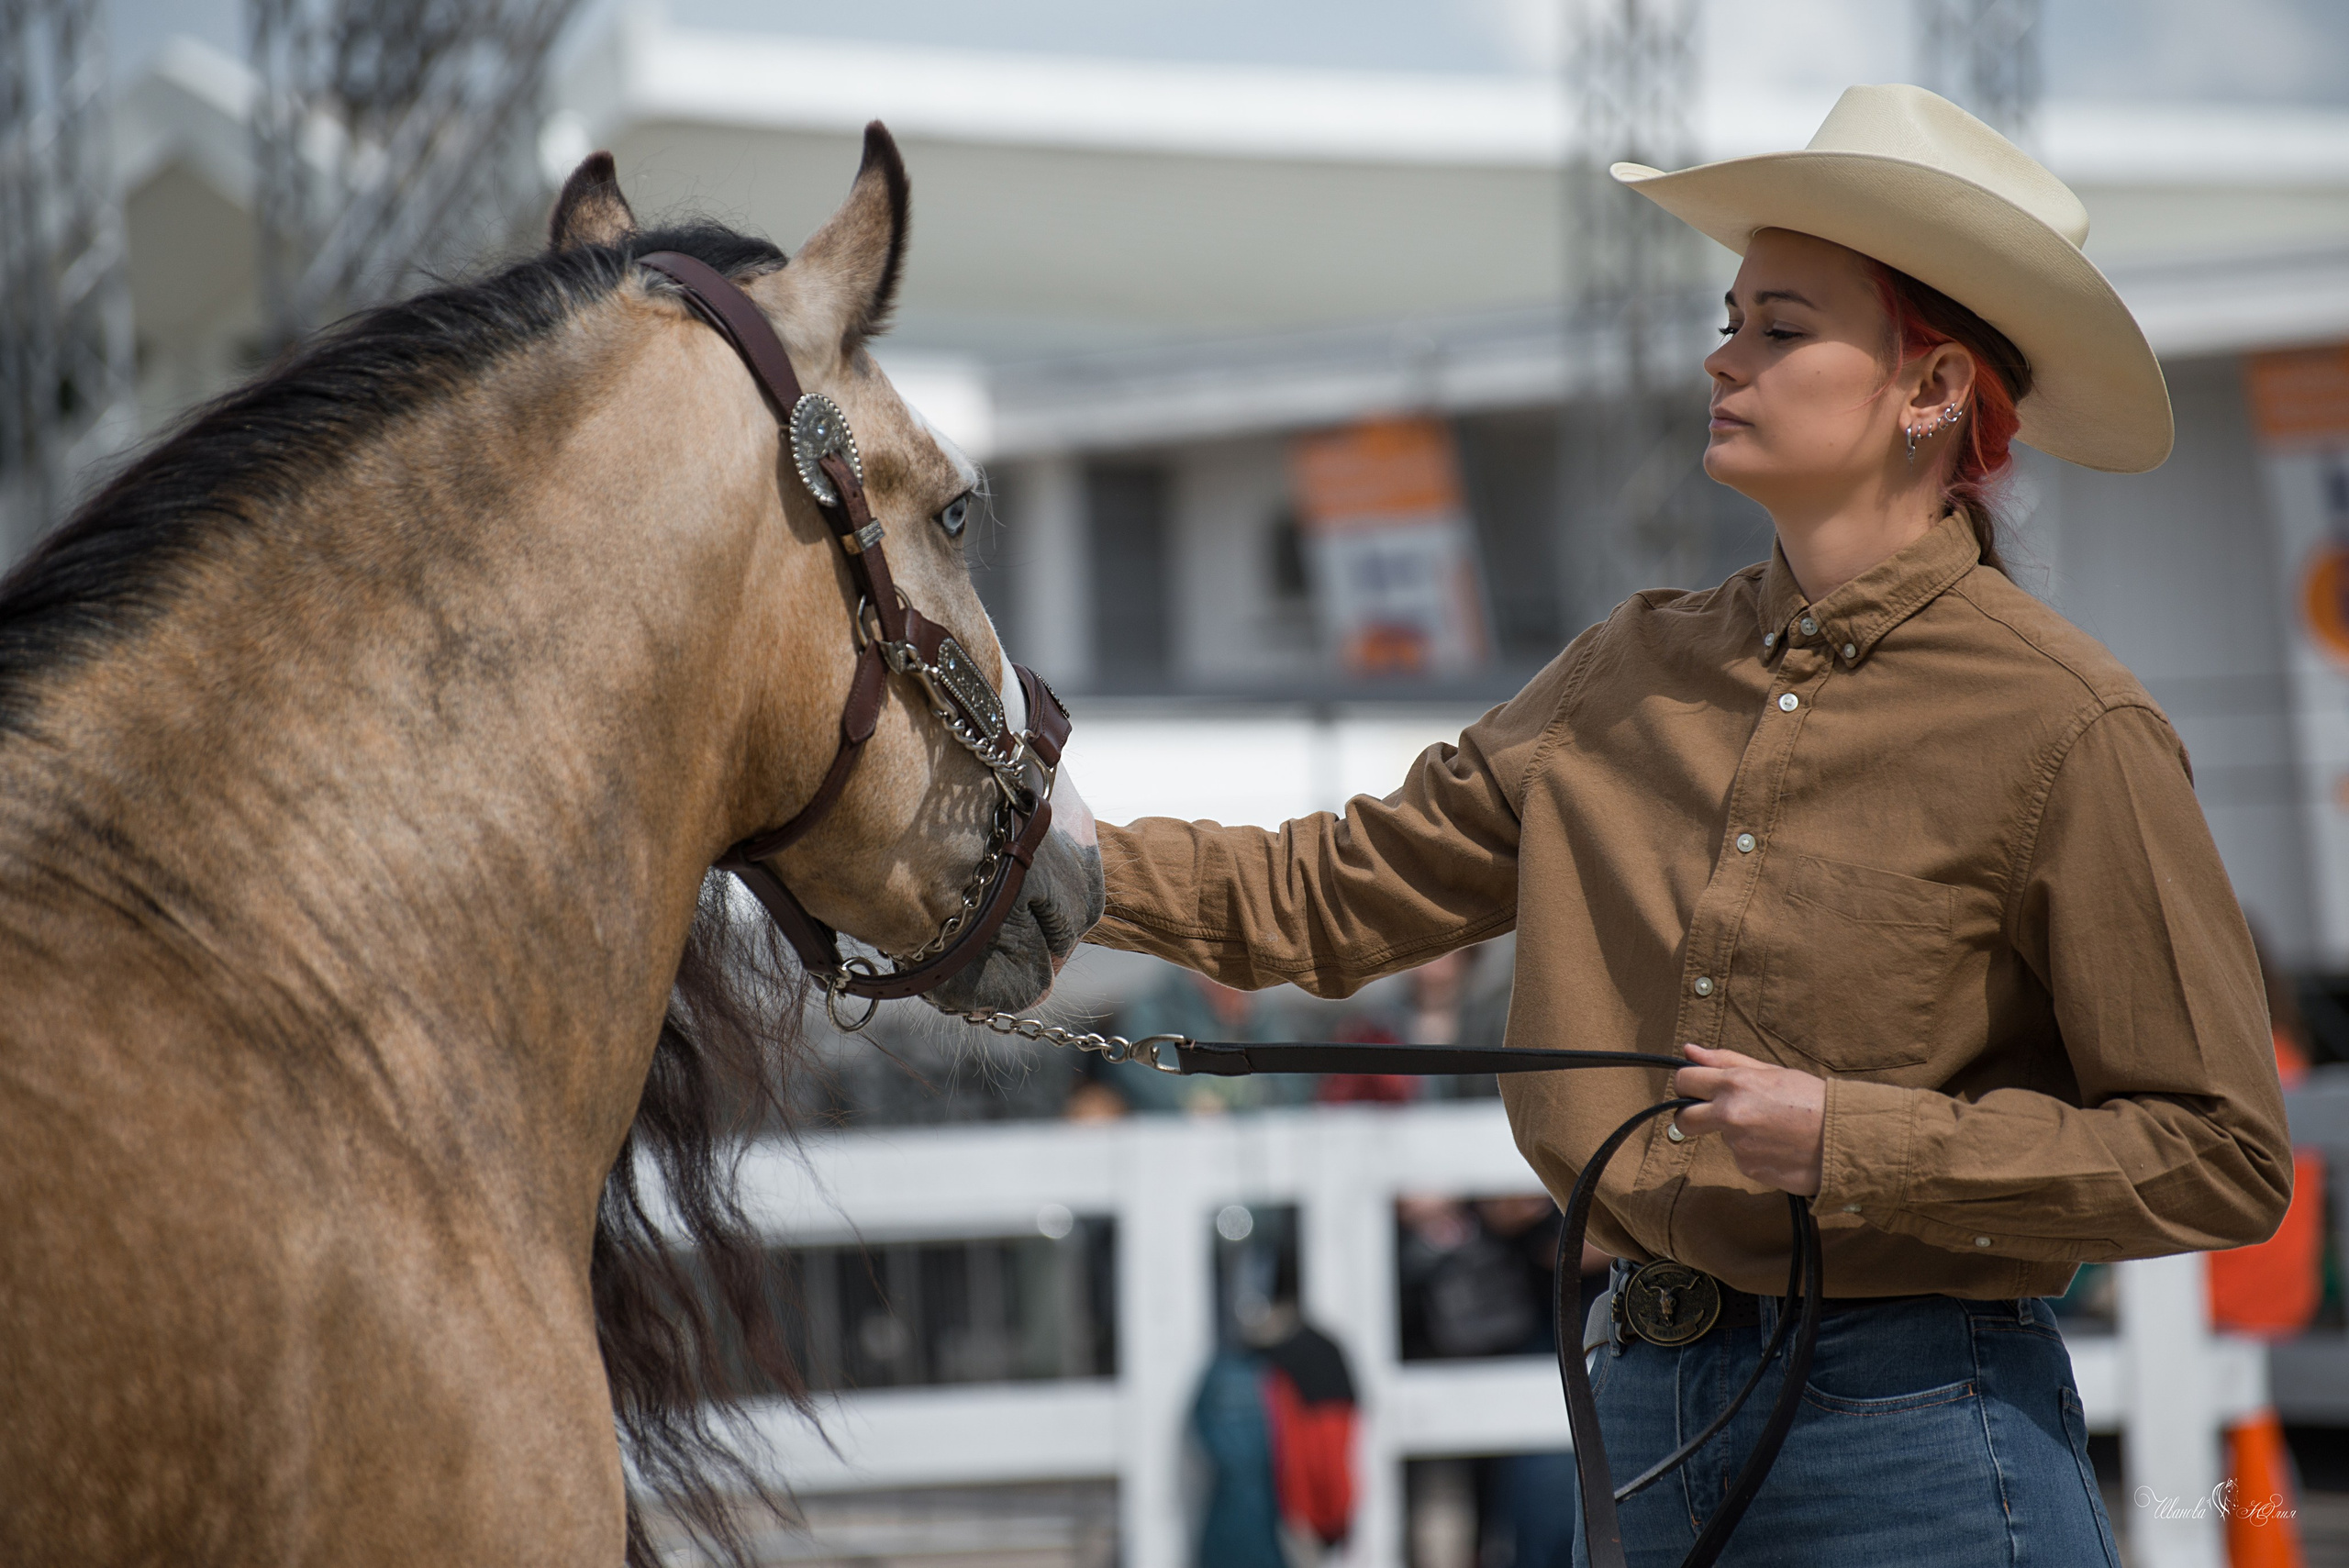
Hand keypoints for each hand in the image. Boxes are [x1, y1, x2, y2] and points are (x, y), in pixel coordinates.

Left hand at [1670, 1044, 1825, 1196]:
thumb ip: (1725, 1061)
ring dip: (1738, 1133)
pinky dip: (1755, 1152)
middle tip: (1713, 1115)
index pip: (1684, 1081)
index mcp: (1735, 1084)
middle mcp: (1730, 1115)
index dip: (1687, 1084)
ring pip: (1722, 1138)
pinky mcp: (1748, 1169)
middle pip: (1684, 1120)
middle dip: (1690, 1117)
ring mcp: (1738, 1145)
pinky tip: (1779, 1145)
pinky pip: (1742, 1157)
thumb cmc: (1812, 1099)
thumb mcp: (1771, 1071)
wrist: (1846, 1138)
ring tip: (1773, 1127)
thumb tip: (1688, 1050)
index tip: (1695, 1088)